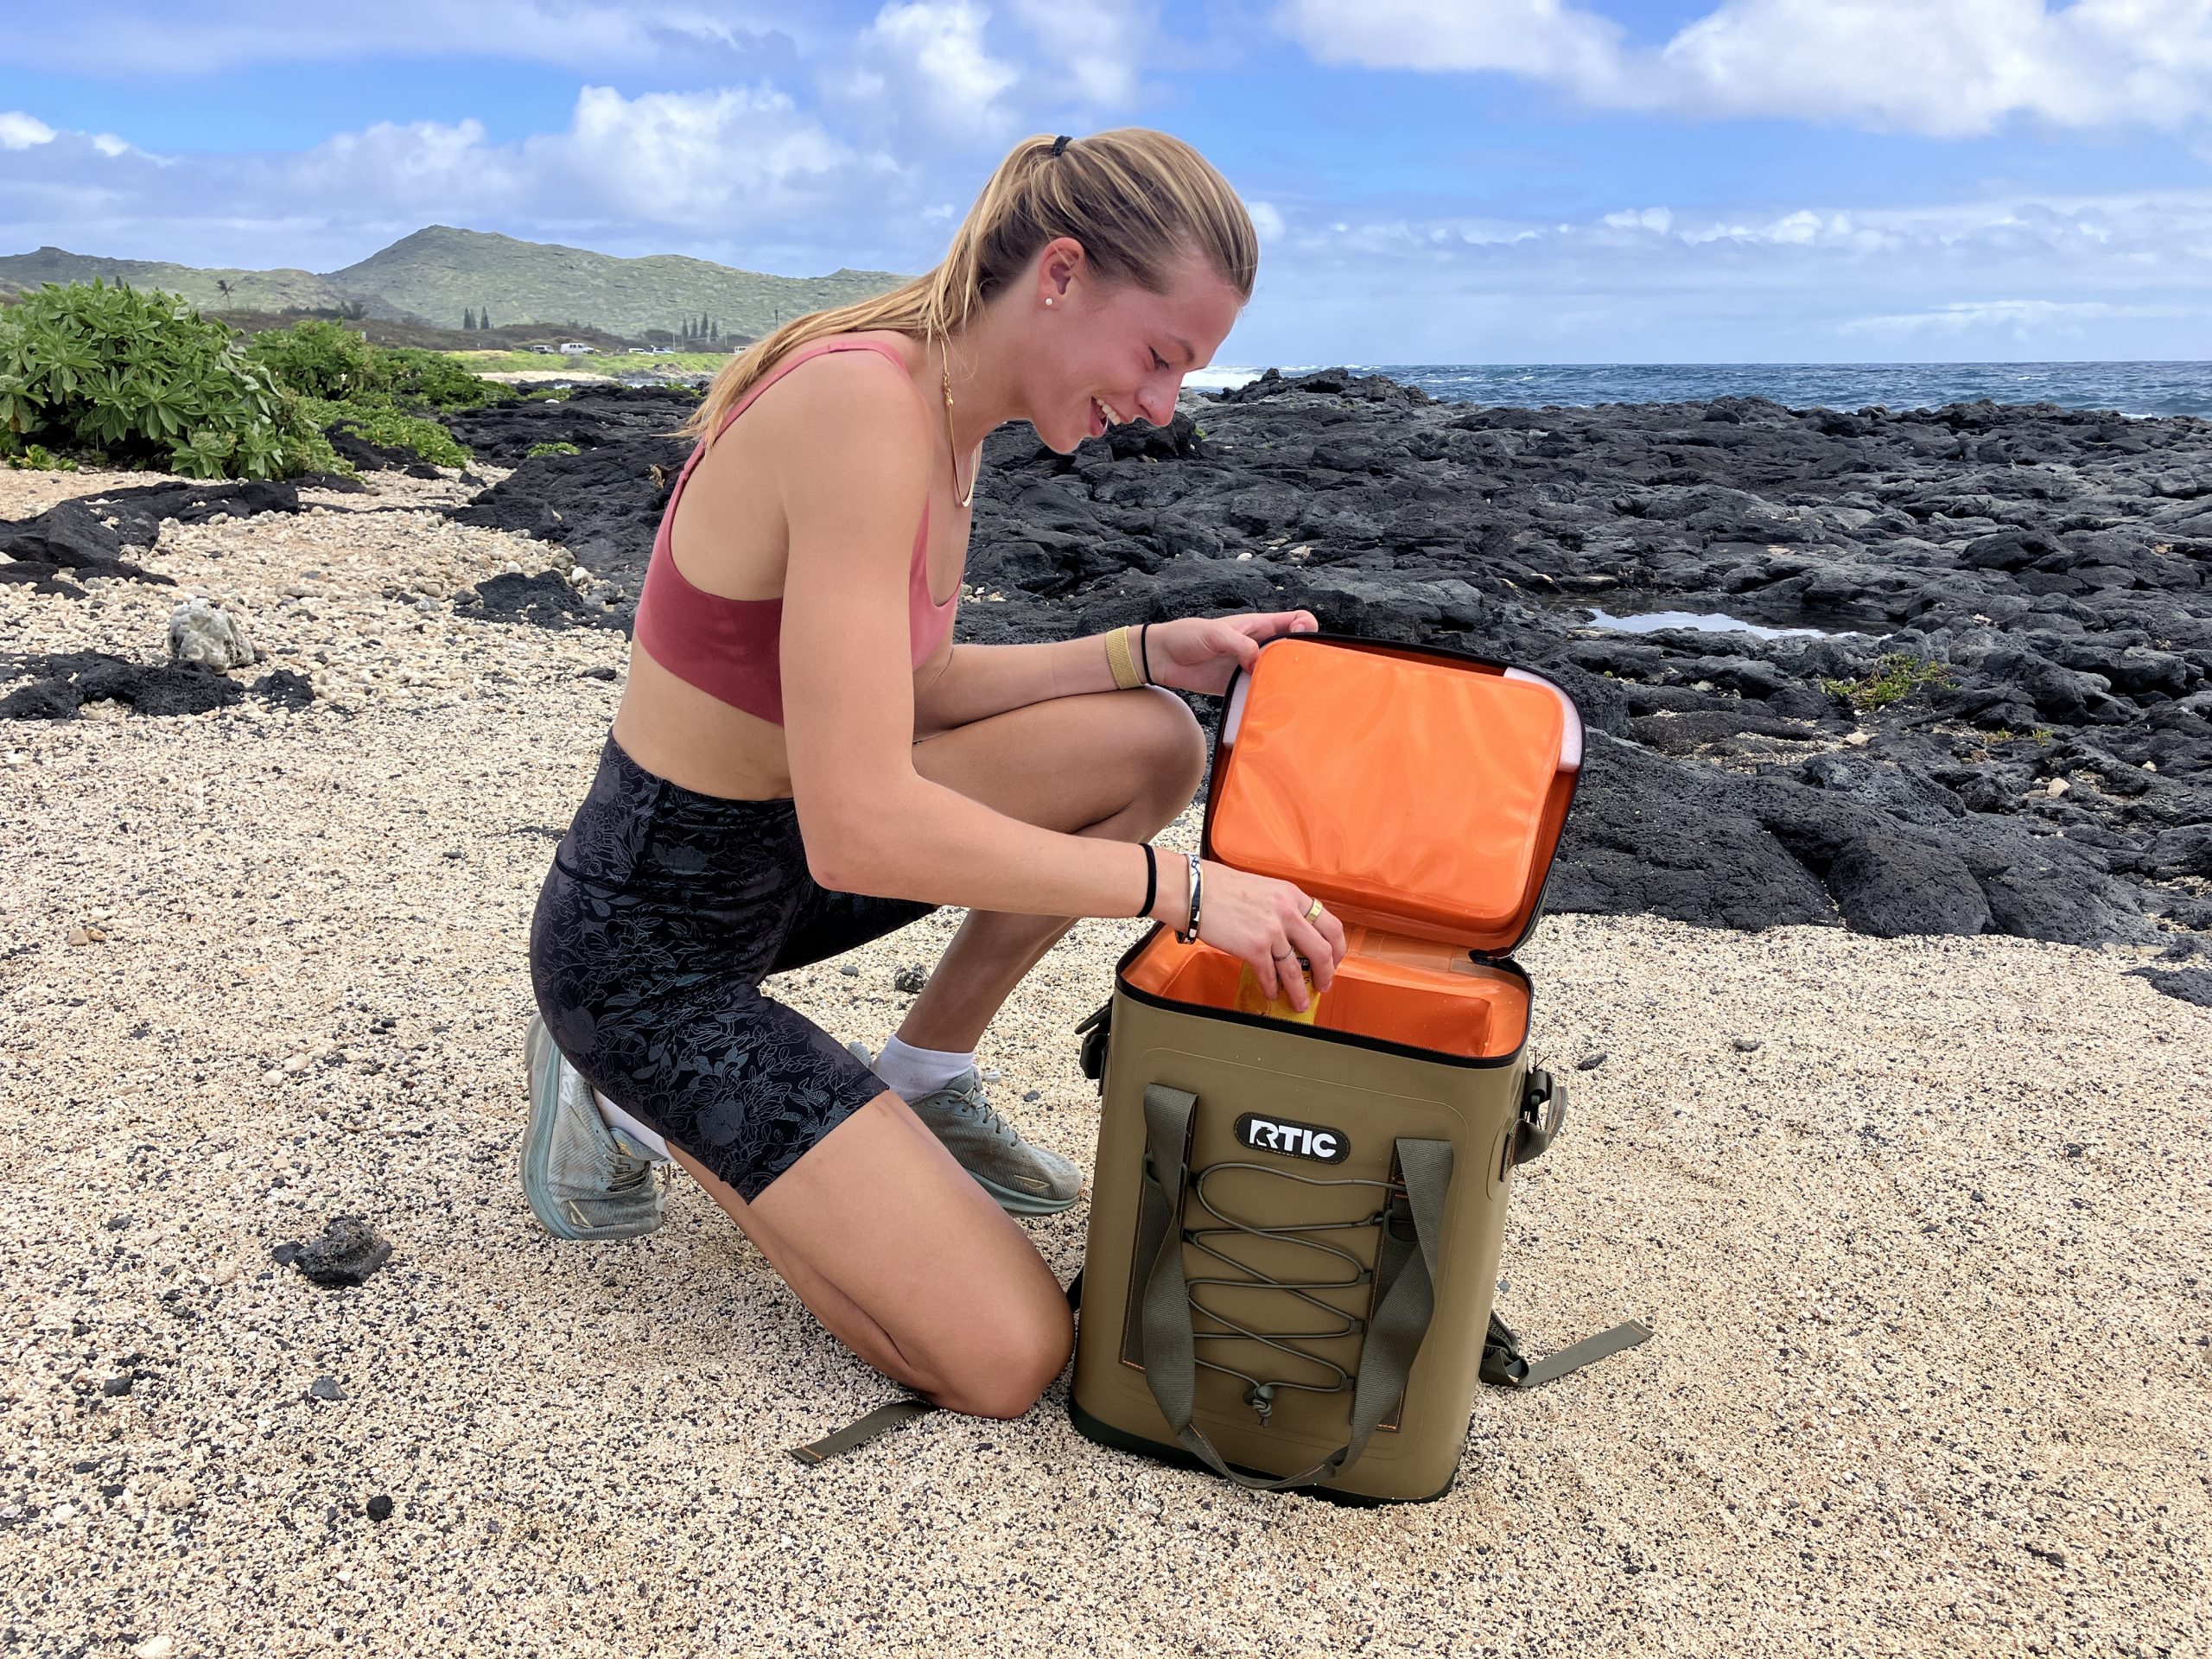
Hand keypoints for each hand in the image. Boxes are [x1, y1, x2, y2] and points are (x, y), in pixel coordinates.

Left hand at [1143, 610, 1318, 696]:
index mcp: (1257, 626)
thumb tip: (1258, 662)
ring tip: (1292, 689)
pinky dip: (1268, 697)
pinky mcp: (1240, 686)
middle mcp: (1258, 646)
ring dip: (1287, 680)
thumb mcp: (1214, 633)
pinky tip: (1272, 704)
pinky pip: (1261, 691)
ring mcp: (1250, 667)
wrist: (1162, 658)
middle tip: (1300, 669)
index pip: (1293, 620)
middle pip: (1291, 650)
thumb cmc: (1186, 636)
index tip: (1303, 637)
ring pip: (1279, 673)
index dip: (1305, 626)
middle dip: (1302, 657)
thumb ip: (1239, 644)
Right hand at [1191, 861, 1347, 1013]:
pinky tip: (1272, 992)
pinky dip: (1273, 988)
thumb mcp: (1265, 889)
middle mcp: (1287, 912)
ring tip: (1300, 1002)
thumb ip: (1283, 908)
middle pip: (1323, 950)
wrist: (1193, 890)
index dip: (1337, 948)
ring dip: (1301, 991)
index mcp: (1292, 895)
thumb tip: (1293, 935)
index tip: (1334, 960)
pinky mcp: (1253, 947)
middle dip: (1327, 974)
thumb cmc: (1220, 888)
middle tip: (1324, 984)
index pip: (1330, 924)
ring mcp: (1271, 931)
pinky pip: (1270, 975)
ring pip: (1297, 970)